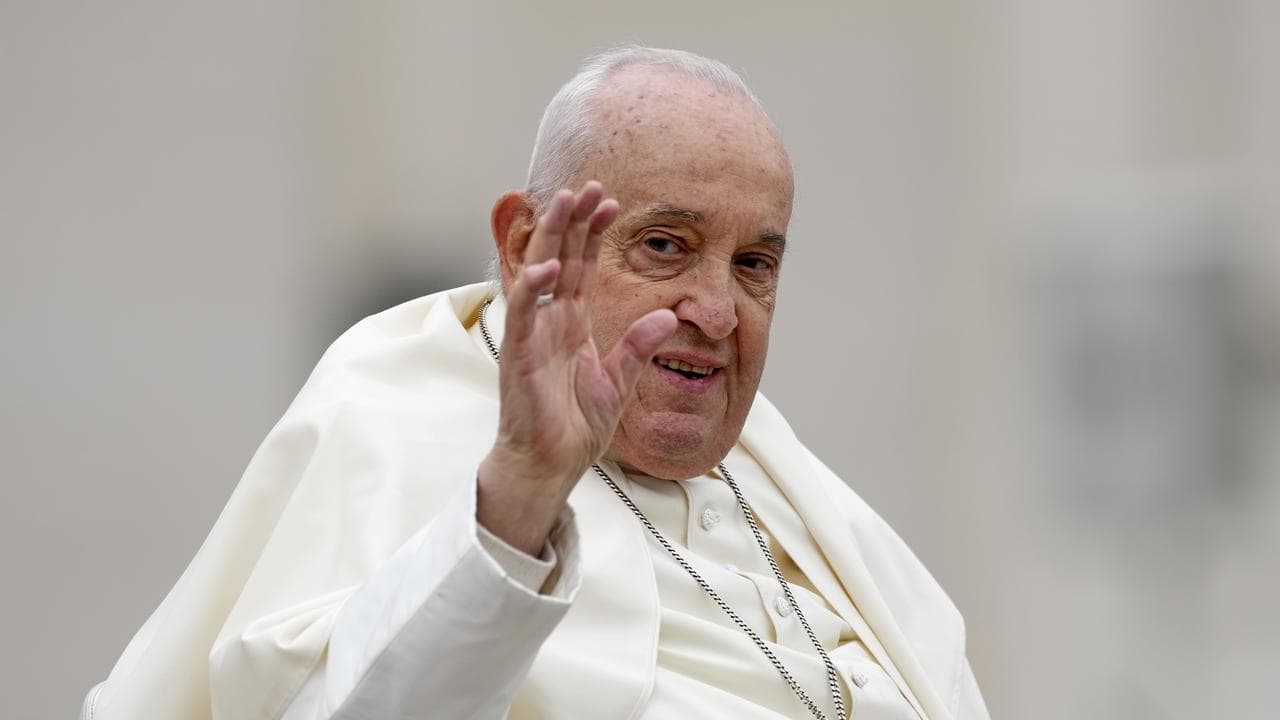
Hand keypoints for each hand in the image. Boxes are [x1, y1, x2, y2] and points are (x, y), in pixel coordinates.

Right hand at [477, 182, 676, 554]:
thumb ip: (639, 346)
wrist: (551, 465)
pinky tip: (549, 265)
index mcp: (571, 324)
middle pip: (559, 256)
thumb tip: (668, 315)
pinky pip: (523, 314)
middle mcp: (549, 322)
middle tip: (589, 184)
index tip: (613, 201)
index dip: (593, 233)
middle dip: (573, 220)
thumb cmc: (576, 426)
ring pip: (537, 272)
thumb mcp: (620, 380)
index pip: (581, 266)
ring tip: (564, 202)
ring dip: (549, 236)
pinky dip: (532, 288)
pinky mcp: (520, 356)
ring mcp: (532, 336)